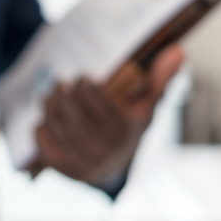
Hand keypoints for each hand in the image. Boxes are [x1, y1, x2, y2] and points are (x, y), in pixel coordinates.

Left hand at [33, 44, 184, 186]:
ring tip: (51, 96)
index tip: (83, 79)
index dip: (84, 83)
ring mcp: (82, 161)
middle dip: (61, 90)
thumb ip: (160, 79)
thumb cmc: (127, 128)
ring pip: (52, 119)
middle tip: (60, 83)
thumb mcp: (145, 106)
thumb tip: (178, 51)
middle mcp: (104, 148)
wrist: (112, 169)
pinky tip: (48, 121)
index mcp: (124, 129)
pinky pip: (41, 138)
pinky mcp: (63, 168)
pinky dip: (41, 125)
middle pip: (68, 106)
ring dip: (48, 103)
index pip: (92, 94)